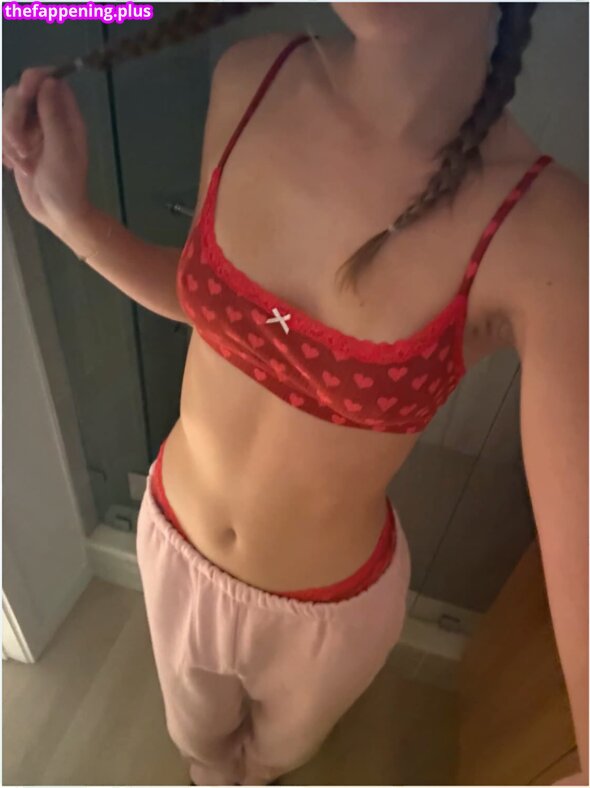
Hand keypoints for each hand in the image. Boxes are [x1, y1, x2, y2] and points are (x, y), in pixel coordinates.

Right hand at [2, 68, 91, 233]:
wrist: (55, 213)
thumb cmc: (65, 185)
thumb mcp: (61, 150)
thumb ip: (53, 116)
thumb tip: (49, 80)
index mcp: (65, 116)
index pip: (48, 80)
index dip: (33, 80)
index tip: (24, 94)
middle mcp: (48, 118)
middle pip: (19, 94)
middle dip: (14, 119)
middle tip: (21, 149)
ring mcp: (31, 129)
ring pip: (6, 112)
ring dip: (7, 137)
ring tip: (21, 163)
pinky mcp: (17, 142)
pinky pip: (0, 131)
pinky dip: (2, 148)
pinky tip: (13, 166)